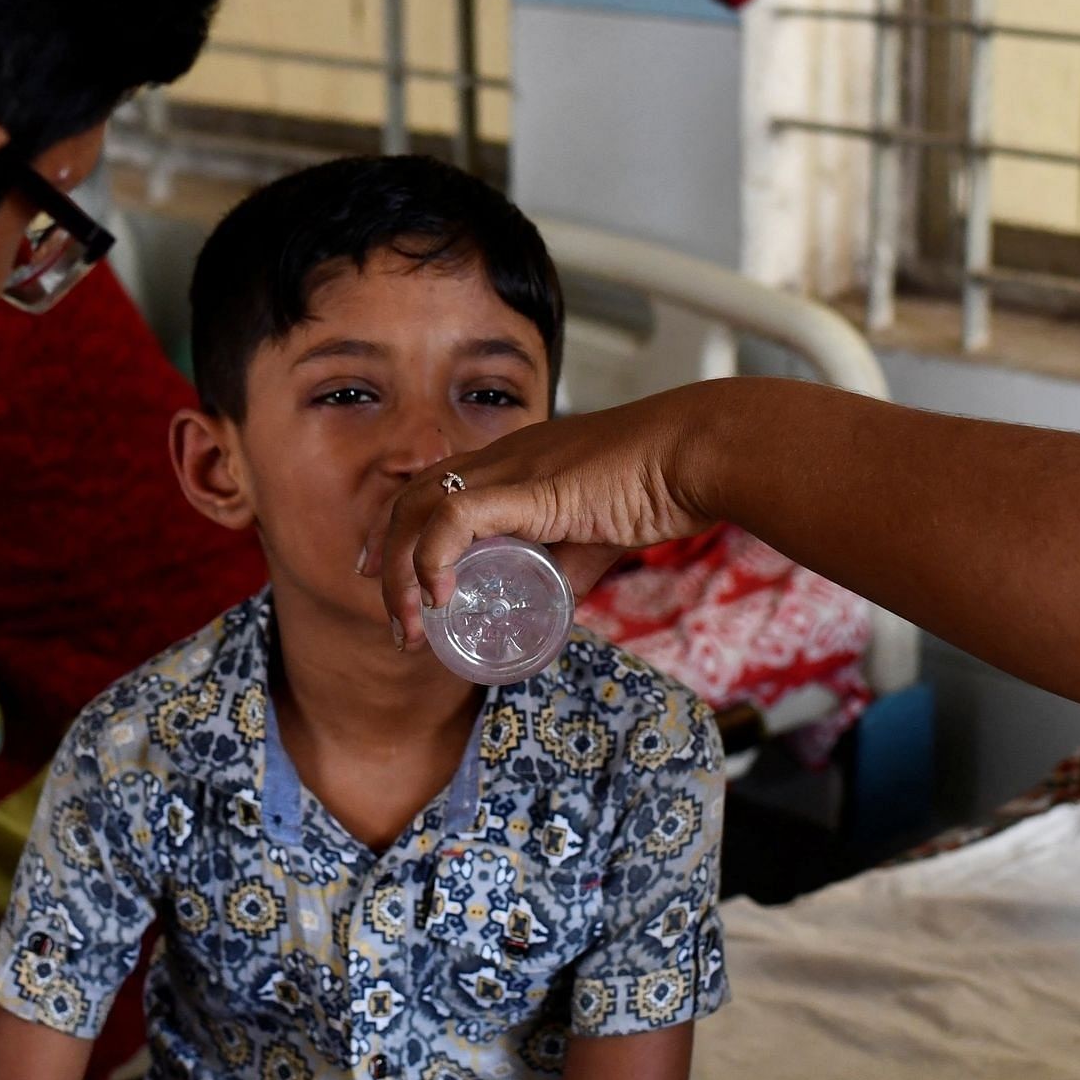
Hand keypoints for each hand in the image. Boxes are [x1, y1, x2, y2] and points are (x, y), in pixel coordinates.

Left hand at [363, 387, 718, 649]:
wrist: (695, 455)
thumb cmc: (659, 487)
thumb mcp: (597, 540)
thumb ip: (568, 574)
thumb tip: (549, 617)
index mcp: (512, 464)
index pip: (432, 486)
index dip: (398, 529)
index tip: (385, 574)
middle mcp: (499, 458)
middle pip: (411, 498)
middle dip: (386, 558)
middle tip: (391, 614)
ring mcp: (509, 469)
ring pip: (419, 509)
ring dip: (402, 573)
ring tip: (409, 624)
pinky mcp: (527, 487)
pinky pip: (455, 518)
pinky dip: (433, 558)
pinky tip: (439, 596)